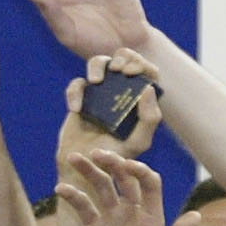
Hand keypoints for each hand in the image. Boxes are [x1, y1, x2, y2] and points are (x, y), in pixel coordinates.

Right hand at [53, 150, 196, 225]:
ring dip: (88, 172)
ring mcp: (111, 221)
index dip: (138, 171)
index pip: (148, 184)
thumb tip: (196, 215)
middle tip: (96, 154)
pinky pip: (82, 209)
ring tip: (73, 159)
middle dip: (111, 164)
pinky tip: (61, 189)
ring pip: (100, 189)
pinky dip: (72, 197)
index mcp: (152, 218)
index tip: (126, 166)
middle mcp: (132, 214)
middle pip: (122, 180)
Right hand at [56, 49, 161, 166]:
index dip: (142, 65)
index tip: (132, 72)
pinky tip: (76, 109)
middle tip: (118, 70)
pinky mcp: (80, 97)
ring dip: (98, 65)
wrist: (83, 168)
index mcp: (140, 100)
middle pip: (125, 59)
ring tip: (96, 81)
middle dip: (124, 57)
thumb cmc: (114, 158)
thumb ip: (150, 119)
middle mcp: (122, 92)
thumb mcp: (139, 142)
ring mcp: (100, 93)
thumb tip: (148, 89)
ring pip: (100, 62)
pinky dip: (75, 92)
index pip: (147, 72)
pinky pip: (76, 84)